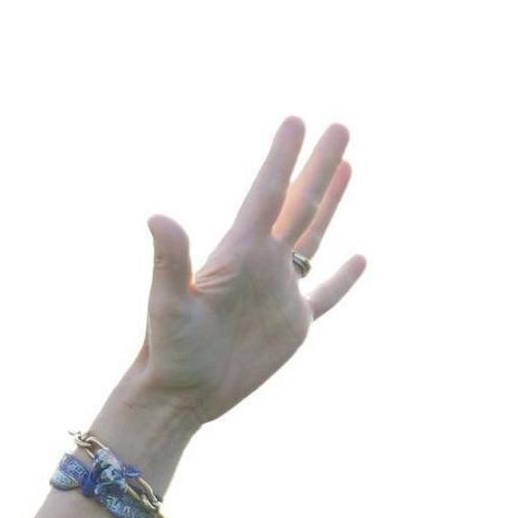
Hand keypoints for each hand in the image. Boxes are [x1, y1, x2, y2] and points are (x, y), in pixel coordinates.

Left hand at [127, 119, 365, 431]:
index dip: (283, 158)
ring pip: (313, 237)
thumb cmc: (167, 350)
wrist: (178, 396)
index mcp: (240, 252)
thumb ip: (170, 260)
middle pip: (300, 204)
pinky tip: (360, 258)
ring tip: (347, 165)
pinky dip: (344, 279)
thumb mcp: (168, 304)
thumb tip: (157, 217)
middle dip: (319, 166)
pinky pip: (327, 296)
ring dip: (331, 202)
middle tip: (340, 126)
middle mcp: (263, 264)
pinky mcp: (293, 325)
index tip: (296, 121)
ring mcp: (280, 292)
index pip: (268, 194)